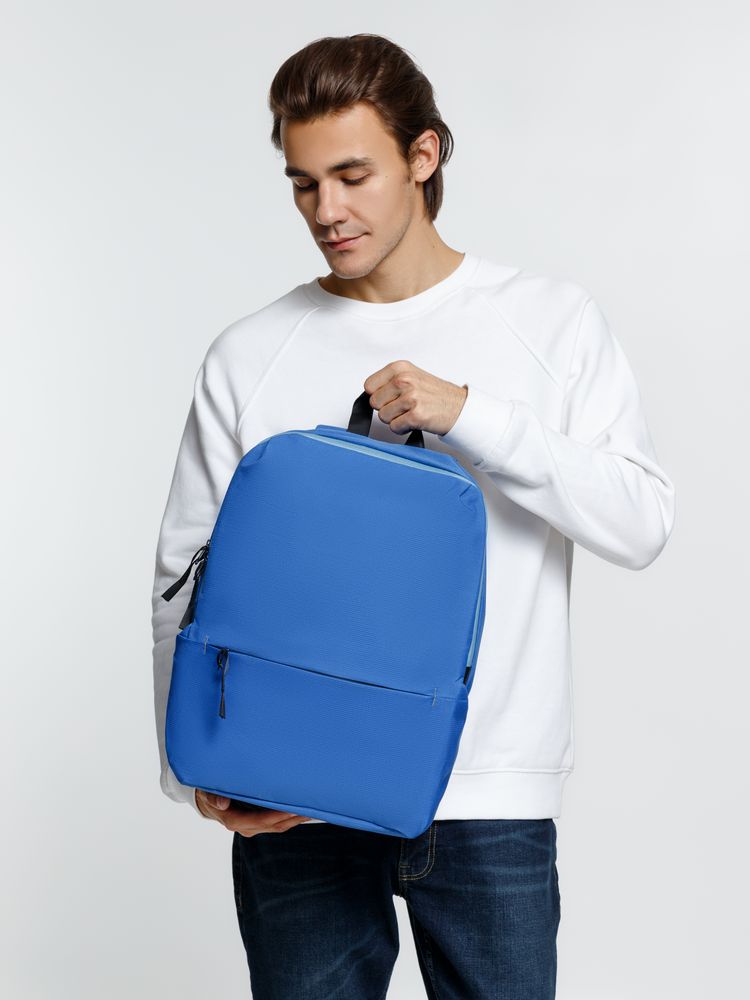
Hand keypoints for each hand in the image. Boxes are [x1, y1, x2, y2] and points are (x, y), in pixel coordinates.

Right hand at [195, 789, 313, 836]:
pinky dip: (291, 818)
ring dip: (295, 819)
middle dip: (292, 817)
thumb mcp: (208, 793)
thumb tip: (222, 803)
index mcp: (235, 821)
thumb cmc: (209, 794)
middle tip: (309, 807)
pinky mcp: (259, 824)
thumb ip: (215, 797)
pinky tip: (303, 811)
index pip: (260, 821)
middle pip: (273, 825)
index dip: (277, 816)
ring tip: (312, 809)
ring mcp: (254, 827)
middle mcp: (246, 827)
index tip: (291, 809)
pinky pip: (278, 823)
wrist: (207, 802)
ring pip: (278, 826)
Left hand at [363, 360, 466, 436]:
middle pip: (374, 403)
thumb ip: (389, 381)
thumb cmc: (435, 394)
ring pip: (383, 417)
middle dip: (386, 408)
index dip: (379, 395)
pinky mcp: (416, 416)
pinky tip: (414, 421)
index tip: (392, 397)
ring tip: (410, 413)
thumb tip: (369, 393)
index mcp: (400, 368)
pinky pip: (394, 427)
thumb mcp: (411, 376)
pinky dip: (402, 428)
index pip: (369, 385)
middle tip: (404, 406)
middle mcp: (404, 380)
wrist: (459, 407)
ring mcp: (410, 398)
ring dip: (395, 419)